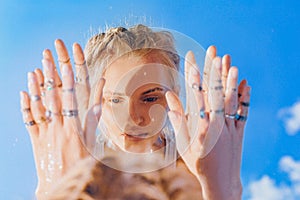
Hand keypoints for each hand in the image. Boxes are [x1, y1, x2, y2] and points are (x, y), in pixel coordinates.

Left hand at [20, 39, 103, 197]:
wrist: (63, 185)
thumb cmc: (83, 164)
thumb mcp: (92, 142)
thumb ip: (94, 119)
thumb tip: (101, 106)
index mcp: (73, 128)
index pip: (70, 99)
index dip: (67, 80)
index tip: (66, 65)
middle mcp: (57, 128)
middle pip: (53, 98)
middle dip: (49, 76)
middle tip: (46, 57)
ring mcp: (44, 134)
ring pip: (38, 107)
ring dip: (35, 88)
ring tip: (33, 71)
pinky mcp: (36, 141)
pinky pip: (29, 121)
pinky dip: (25, 107)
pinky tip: (23, 94)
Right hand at [166, 46, 250, 198]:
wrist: (220, 181)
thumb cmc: (198, 163)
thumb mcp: (183, 143)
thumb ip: (178, 119)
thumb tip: (170, 96)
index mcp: (199, 126)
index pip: (195, 94)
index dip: (193, 74)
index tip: (191, 58)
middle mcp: (216, 124)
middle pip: (214, 92)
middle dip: (213, 70)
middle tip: (213, 51)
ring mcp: (229, 127)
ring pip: (230, 99)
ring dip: (230, 80)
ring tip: (231, 62)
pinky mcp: (239, 132)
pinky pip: (243, 112)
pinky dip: (245, 98)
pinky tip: (246, 84)